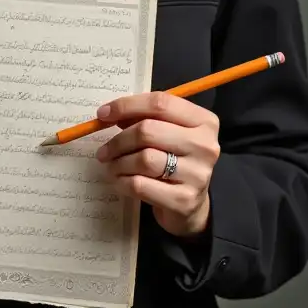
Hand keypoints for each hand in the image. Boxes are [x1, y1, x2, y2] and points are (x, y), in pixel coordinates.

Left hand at [95, 91, 220, 238]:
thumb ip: (144, 117)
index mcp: (203, 121)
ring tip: (110, 165)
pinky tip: (119, 180)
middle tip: (104, 150)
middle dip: (119, 140)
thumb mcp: (166, 131)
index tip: (103, 114)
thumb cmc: (174, 158)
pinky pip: (141, 185)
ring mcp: (197, 174)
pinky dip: (123, 181)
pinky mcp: (184, 200)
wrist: (190, 203)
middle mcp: (205, 146)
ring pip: (144, 159)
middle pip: (148, 131)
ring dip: (119, 162)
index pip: (160, 103)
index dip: (126, 105)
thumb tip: (109, 114)